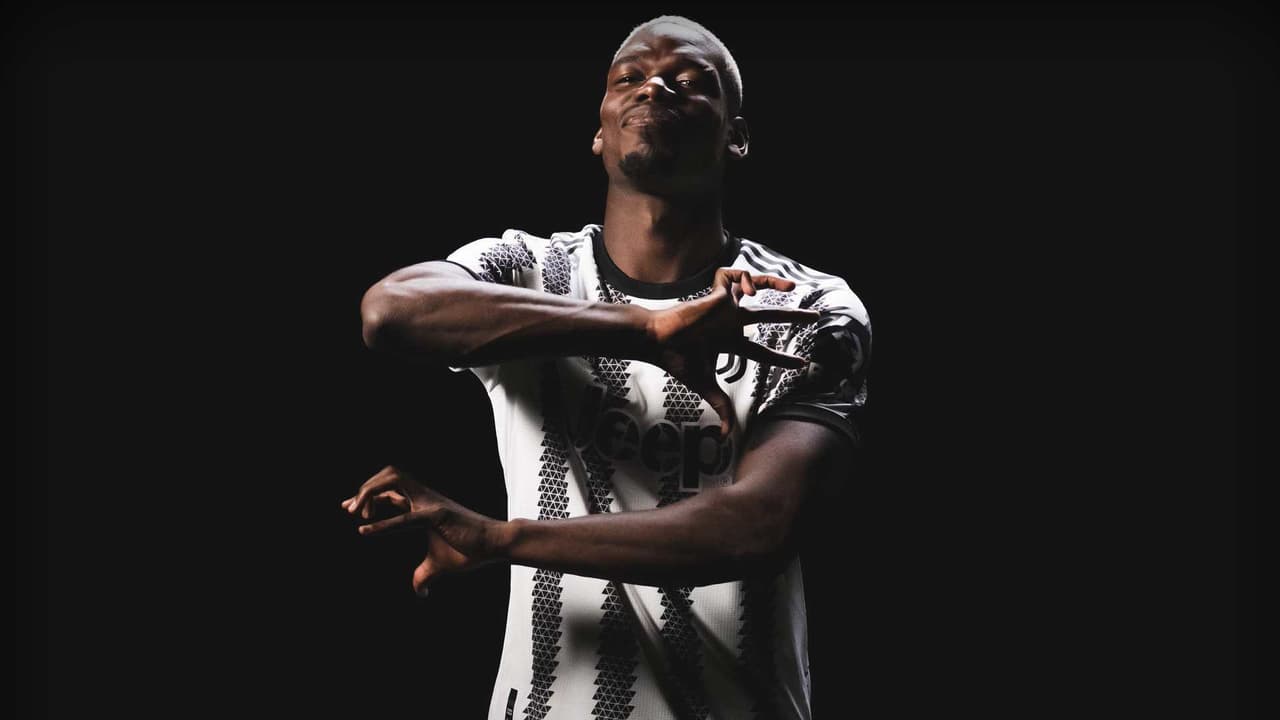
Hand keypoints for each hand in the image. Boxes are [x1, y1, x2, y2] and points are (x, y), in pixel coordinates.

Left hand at [342, 465, 506, 595]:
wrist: (495, 543)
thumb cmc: (469, 550)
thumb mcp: (438, 565)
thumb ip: (424, 576)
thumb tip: (420, 593)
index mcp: (423, 505)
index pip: (390, 490)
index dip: (367, 495)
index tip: (348, 507)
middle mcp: (424, 498)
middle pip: (389, 475)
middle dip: (365, 488)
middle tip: (349, 510)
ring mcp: (430, 503)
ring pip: (394, 479)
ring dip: (370, 492)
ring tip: (357, 514)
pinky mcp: (437, 515)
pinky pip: (405, 517)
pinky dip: (382, 523)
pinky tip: (364, 530)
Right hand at [645, 269, 818, 437]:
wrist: (657, 342)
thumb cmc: (677, 361)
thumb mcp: (706, 386)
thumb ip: (721, 406)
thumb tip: (727, 435)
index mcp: (728, 343)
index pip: (762, 351)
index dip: (781, 358)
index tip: (801, 363)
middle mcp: (729, 323)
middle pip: (768, 316)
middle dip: (793, 316)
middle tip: (815, 317)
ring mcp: (723, 307)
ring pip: (753, 285)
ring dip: (772, 281)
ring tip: (790, 287)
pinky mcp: (717, 294)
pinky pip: (734, 276)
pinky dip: (747, 278)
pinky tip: (749, 292)